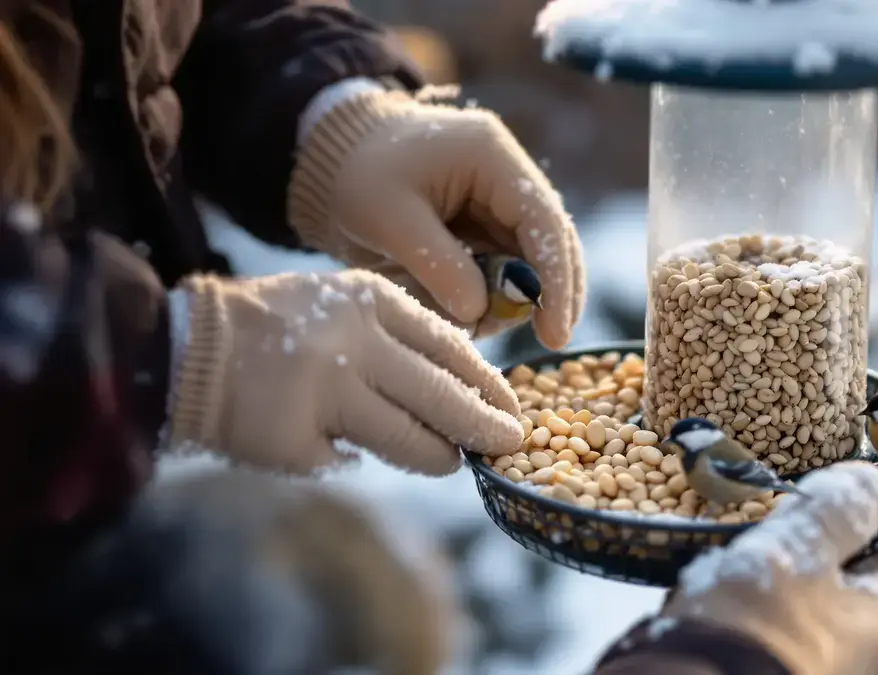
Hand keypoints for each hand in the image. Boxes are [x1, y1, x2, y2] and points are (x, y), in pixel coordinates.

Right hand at [166, 270, 523, 473]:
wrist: (185, 348)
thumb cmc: (279, 328)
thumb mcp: (345, 306)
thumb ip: (402, 338)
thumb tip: (468, 391)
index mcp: (371, 303)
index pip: (452, 348)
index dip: (489, 384)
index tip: (512, 407)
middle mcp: (354, 344)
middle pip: (444, 398)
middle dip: (484, 428)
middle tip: (507, 445)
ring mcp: (324, 394)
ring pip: (410, 441)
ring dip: (436, 456)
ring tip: (446, 460)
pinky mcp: (296, 439)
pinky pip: (348, 460)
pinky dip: (351, 457)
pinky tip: (336, 444)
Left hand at [288, 90, 584, 349]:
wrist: (332, 157)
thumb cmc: (356, 174)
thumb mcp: (388, 217)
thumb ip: (438, 264)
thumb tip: (480, 312)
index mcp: (491, 157)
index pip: (544, 221)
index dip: (557, 279)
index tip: (556, 331)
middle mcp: (507, 175)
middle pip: (553, 241)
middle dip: (551, 293)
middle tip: (550, 340)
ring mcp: (498, 201)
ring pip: (531, 259)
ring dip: (515, 298)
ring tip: (478, 325)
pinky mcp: (484, 224)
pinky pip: (503, 266)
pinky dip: (492, 295)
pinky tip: (470, 315)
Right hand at [663, 461, 877, 674]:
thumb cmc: (753, 627)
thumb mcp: (796, 553)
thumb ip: (837, 511)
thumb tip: (872, 483)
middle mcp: (869, 639)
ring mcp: (831, 652)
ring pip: (854, 587)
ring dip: (850, 545)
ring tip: (833, 508)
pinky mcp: (789, 656)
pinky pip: (816, 601)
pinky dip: (813, 567)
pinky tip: (784, 552)